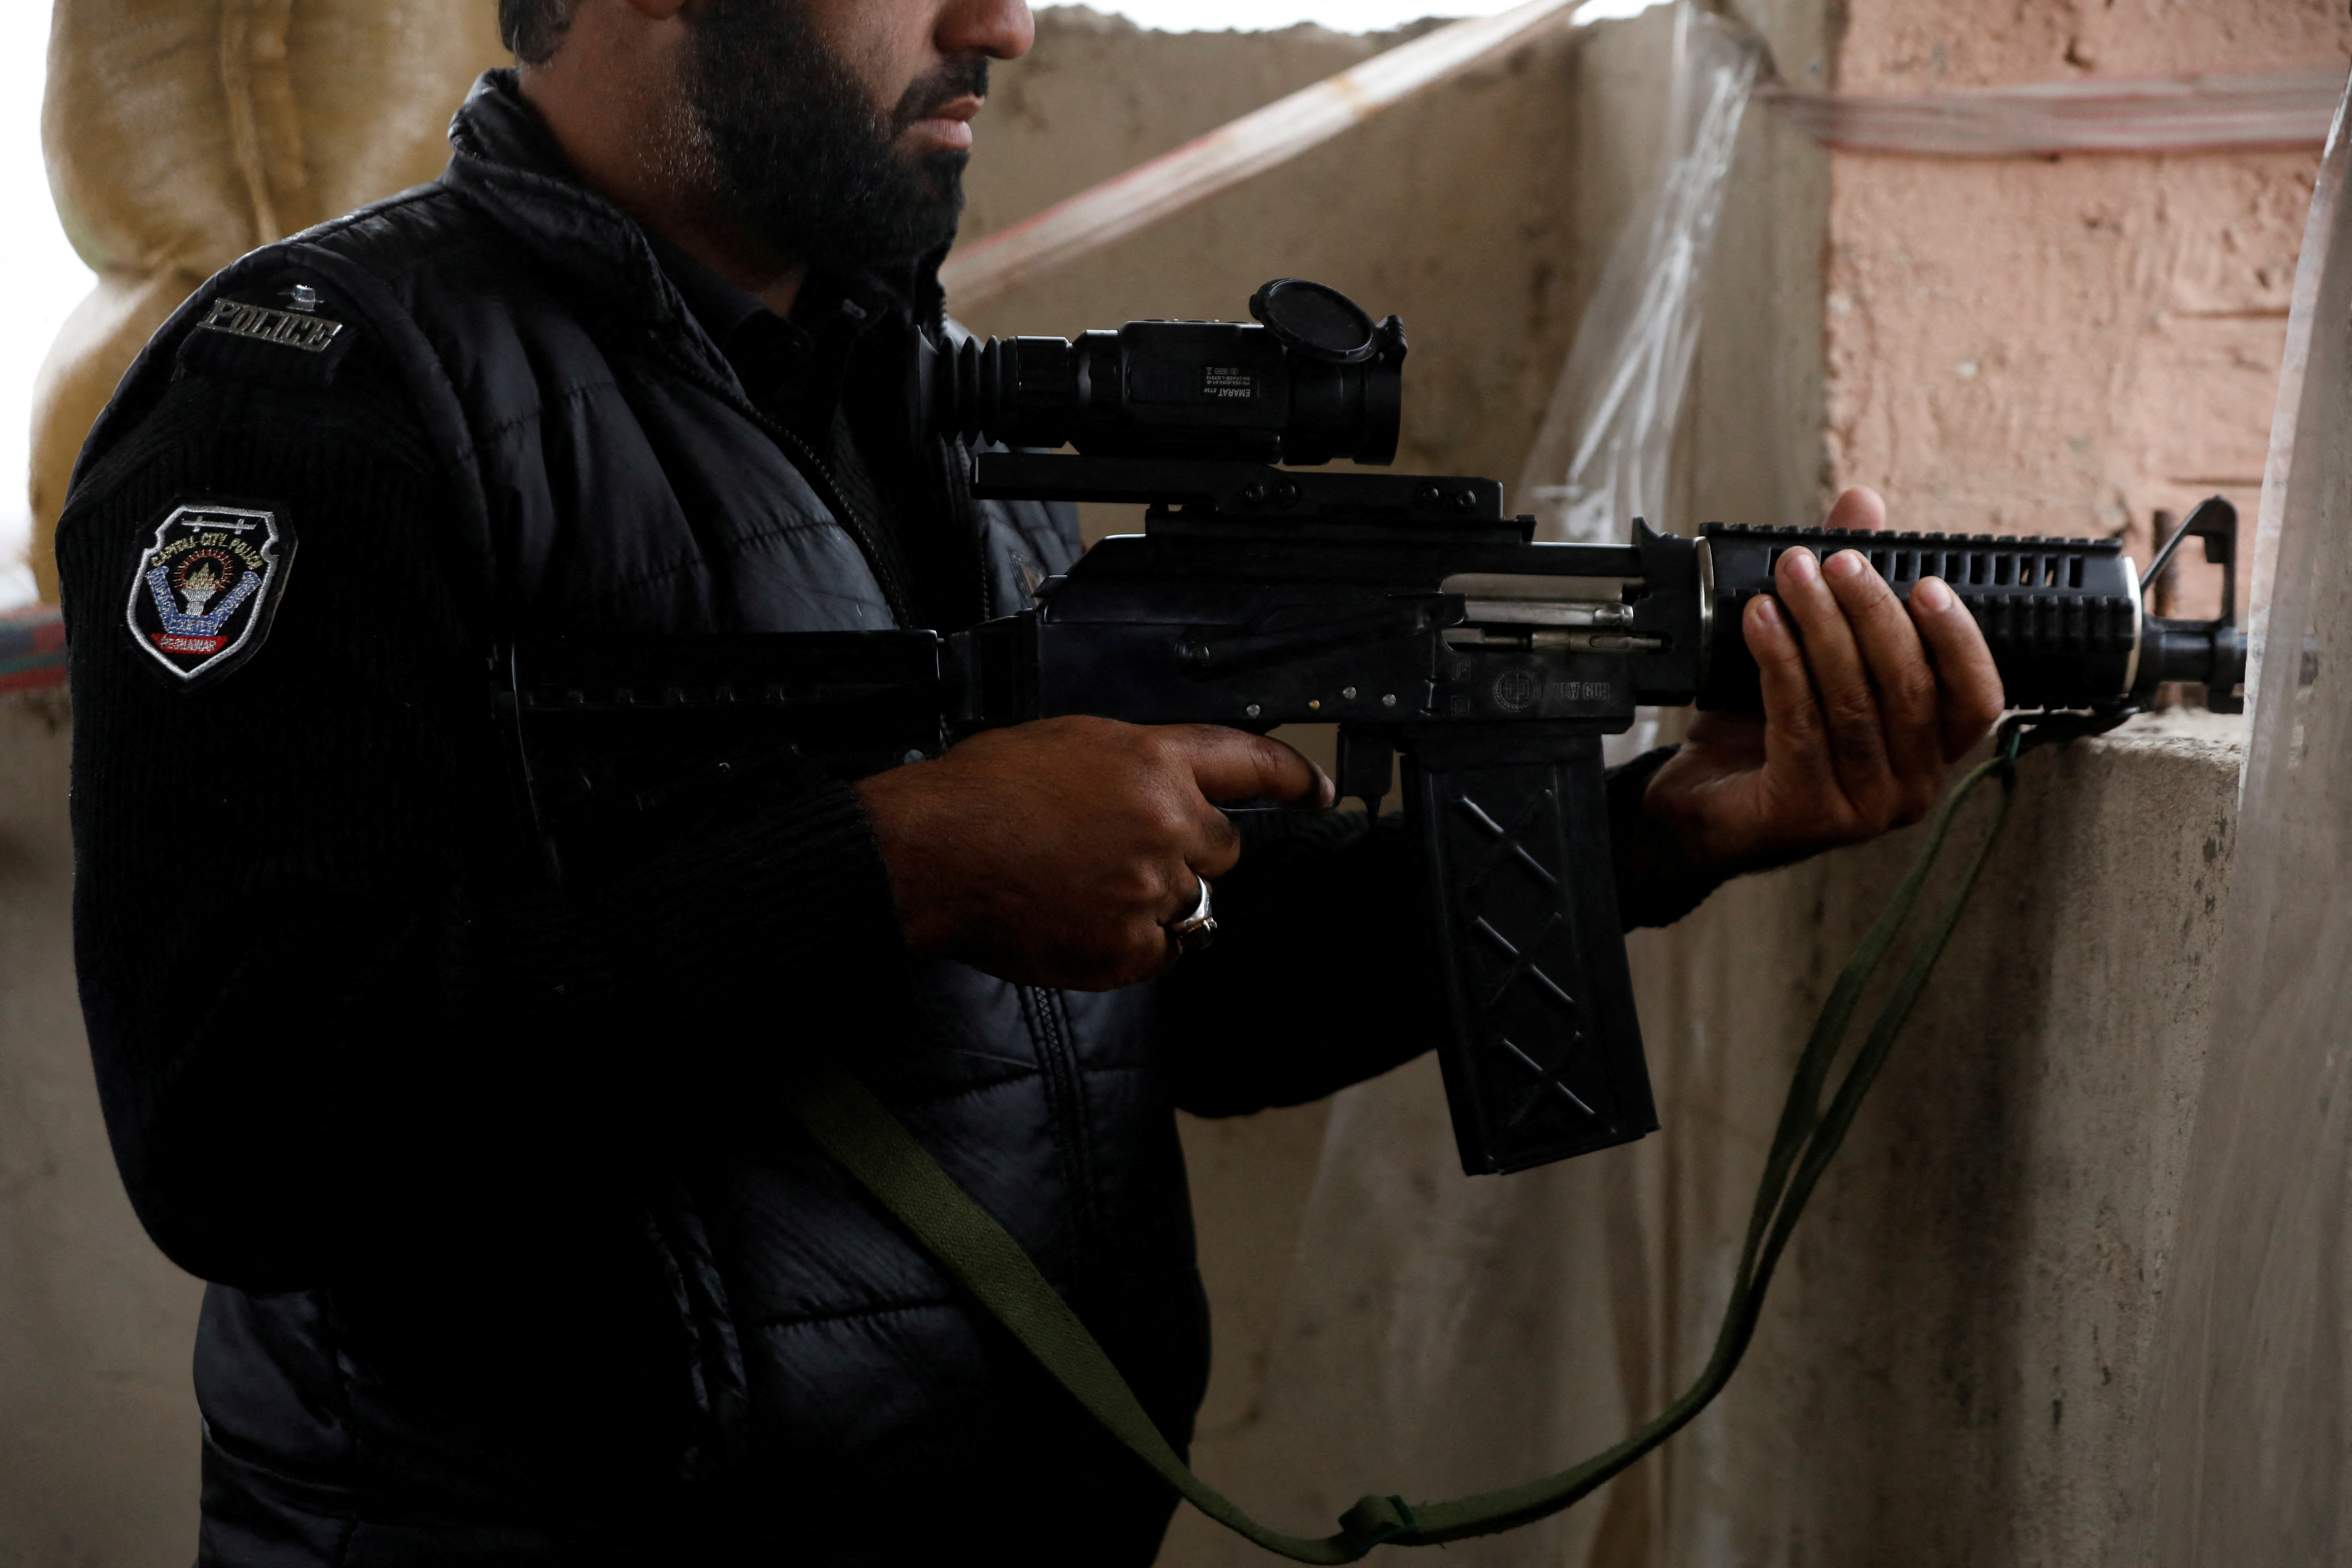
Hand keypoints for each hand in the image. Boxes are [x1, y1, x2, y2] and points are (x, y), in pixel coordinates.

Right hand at [856, 717, 1332, 989]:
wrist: (929, 851)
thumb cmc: (981, 793)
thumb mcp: (1067, 745)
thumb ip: (1134, 768)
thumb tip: (1164, 793)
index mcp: (1153, 762)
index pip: (1250, 760)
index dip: (1292, 775)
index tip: (1318, 790)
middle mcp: (1166, 822)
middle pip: (1223, 850)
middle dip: (1187, 853)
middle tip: (1122, 854)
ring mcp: (1149, 888)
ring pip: (1188, 905)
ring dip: (1151, 900)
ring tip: (1082, 887)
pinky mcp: (1125, 946)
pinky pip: (1158, 952)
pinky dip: (1126, 945)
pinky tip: (1077, 921)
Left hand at [1641, 487, 2003, 881]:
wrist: (1700, 806)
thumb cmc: (1767, 734)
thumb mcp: (1813, 655)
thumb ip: (1846, 585)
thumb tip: (1862, 502)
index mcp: (1929, 751)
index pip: (1977, 698)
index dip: (1959, 639)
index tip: (1926, 584)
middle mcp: (1909, 788)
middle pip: (1908, 688)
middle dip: (1870, 613)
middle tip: (1831, 562)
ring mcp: (1862, 809)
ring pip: (1853, 703)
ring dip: (1821, 628)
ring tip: (1790, 577)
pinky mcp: (1808, 815)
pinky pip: (1800, 724)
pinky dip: (1781, 663)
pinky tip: (1760, 621)